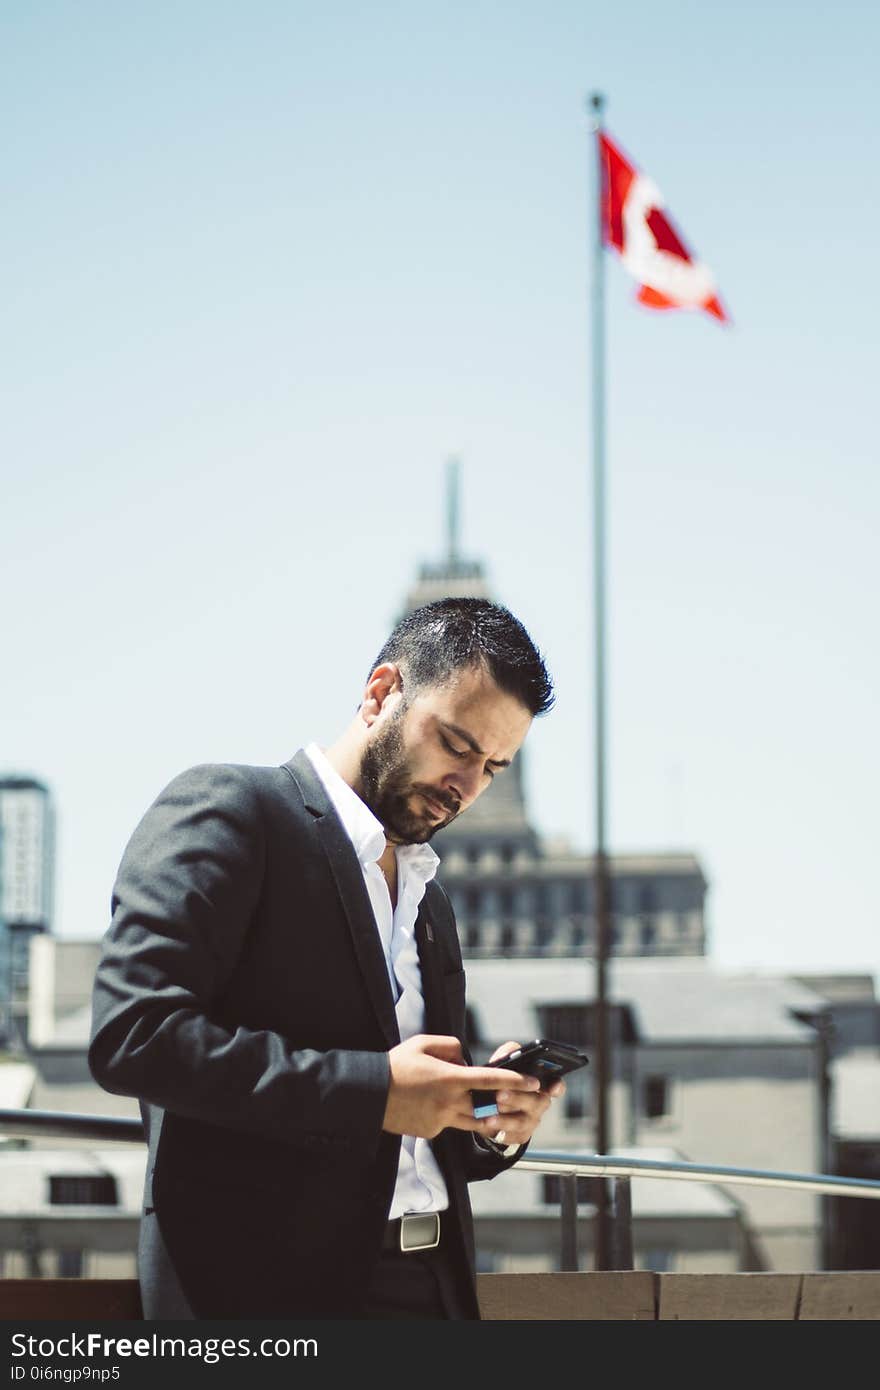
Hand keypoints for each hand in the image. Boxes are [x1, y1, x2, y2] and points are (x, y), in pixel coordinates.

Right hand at [383, 1034, 540, 1139]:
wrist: (369, 1094)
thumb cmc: (396, 1065)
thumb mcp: (424, 1043)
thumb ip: (452, 1047)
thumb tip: (465, 1061)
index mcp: (450, 1078)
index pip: (491, 1080)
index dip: (516, 1081)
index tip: (534, 1082)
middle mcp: (449, 1102)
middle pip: (488, 1108)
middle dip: (505, 1105)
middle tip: (518, 1101)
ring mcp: (441, 1120)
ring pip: (473, 1122)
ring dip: (483, 1115)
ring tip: (485, 1105)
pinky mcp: (431, 1132)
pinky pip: (450, 1124)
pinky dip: (452, 1115)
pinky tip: (435, 1105)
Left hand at [481, 1040, 565, 1147]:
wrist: (492, 1103)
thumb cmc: (504, 1078)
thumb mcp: (507, 1062)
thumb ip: (510, 1053)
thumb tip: (511, 1051)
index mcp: (542, 1084)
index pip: (557, 1085)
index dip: (557, 1087)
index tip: (552, 1087)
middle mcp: (540, 1103)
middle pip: (535, 1102)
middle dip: (517, 1098)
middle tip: (499, 1095)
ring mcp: (532, 1121)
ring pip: (522, 1122)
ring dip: (505, 1119)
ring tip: (488, 1116)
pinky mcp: (521, 1135)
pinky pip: (513, 1136)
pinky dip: (500, 1132)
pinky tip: (487, 1127)